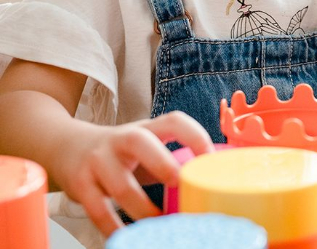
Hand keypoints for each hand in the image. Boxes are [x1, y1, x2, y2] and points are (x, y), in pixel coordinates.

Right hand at [52, 112, 213, 236]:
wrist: (65, 146)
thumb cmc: (120, 152)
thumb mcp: (146, 145)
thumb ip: (172, 158)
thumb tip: (210, 183)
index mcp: (146, 129)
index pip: (173, 121)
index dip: (194, 134)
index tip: (210, 157)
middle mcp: (121, 140)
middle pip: (140, 142)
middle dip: (162, 163)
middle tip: (180, 183)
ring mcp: (98, 160)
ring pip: (120, 185)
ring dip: (142, 208)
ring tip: (159, 222)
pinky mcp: (80, 183)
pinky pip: (97, 209)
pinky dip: (114, 226)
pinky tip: (128, 236)